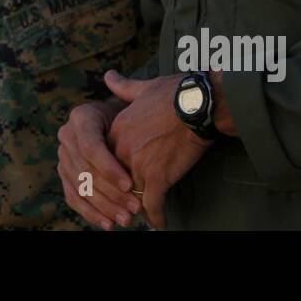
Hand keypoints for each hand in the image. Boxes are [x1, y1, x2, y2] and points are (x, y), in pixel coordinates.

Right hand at [56, 98, 142, 229]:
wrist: (117, 122)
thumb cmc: (128, 114)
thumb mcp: (128, 102)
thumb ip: (124, 90)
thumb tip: (112, 76)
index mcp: (80, 117)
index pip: (91, 147)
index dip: (109, 168)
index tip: (129, 184)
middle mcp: (66, 136)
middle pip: (86, 171)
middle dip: (111, 193)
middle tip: (134, 208)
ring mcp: (63, 157)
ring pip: (80, 187)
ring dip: (103, 207)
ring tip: (125, 220)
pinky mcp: (64, 175)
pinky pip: (73, 197)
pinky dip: (90, 213)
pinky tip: (107, 224)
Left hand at [105, 71, 213, 228]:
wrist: (196, 104)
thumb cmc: (174, 92)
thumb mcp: (143, 87)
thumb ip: (123, 87)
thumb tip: (109, 76)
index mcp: (117, 130)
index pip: (103, 159)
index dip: (109, 172)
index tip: (114, 180)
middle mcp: (122, 149)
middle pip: (113, 181)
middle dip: (117, 196)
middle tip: (121, 207)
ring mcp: (139, 165)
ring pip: (130, 196)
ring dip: (134, 209)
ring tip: (137, 217)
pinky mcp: (159, 177)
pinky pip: (153, 205)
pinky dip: (156, 217)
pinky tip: (160, 224)